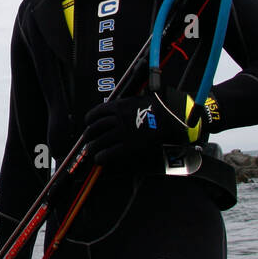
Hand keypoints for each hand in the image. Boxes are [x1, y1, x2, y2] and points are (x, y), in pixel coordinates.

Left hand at [83, 89, 203, 168]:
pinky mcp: (128, 146)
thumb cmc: (155, 108)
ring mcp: (122, 133)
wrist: (169, 117)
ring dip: (92, 146)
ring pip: (99, 141)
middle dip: (88, 134)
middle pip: (95, 128)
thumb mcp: (136, 100)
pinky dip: (101, 156)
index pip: (96, 113)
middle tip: (87, 138)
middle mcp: (117, 119)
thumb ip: (123, 105)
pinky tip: (99, 158)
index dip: (89, 119)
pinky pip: (109, 153)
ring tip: (90, 149)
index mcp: (118, 106)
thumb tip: (113, 110)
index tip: (88, 122)